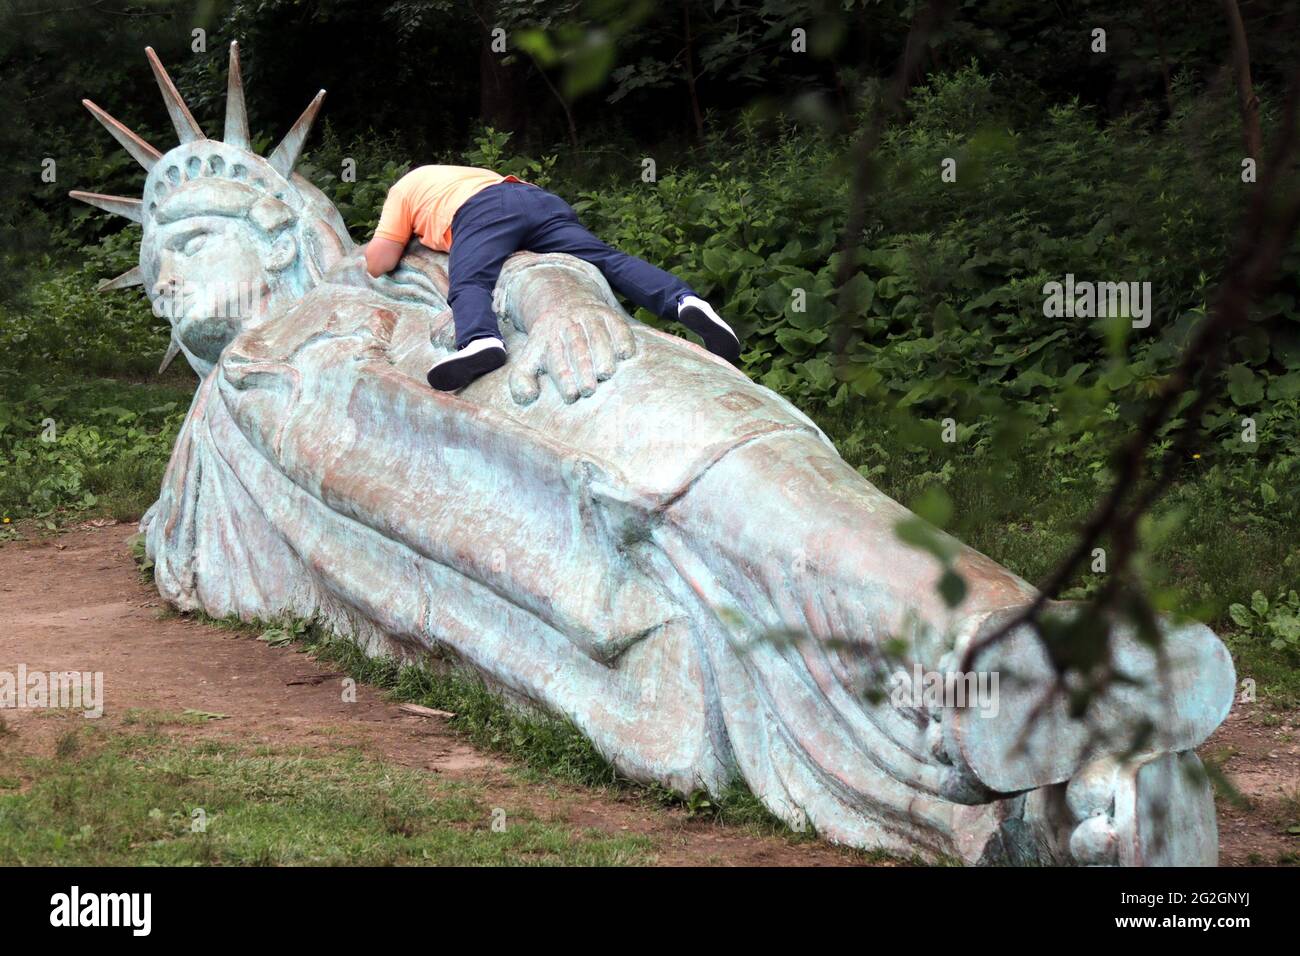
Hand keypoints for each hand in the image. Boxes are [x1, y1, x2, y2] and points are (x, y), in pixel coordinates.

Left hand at [508, 302, 636, 404]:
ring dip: (602, 354)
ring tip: (606, 373)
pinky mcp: (607, 314)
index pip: (556, 360)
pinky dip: (623, 338)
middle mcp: (569, 326)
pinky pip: (618, 325)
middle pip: (577, 348)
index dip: (564, 378)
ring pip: (598, 335)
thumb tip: (528, 395)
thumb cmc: (549, 340)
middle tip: (589, 389)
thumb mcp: (529, 356)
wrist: (562, 298)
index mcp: (548, 339)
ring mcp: (589, 318)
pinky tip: (625, 354)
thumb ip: (521, 378)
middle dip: (583, 368)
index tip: (571, 395)